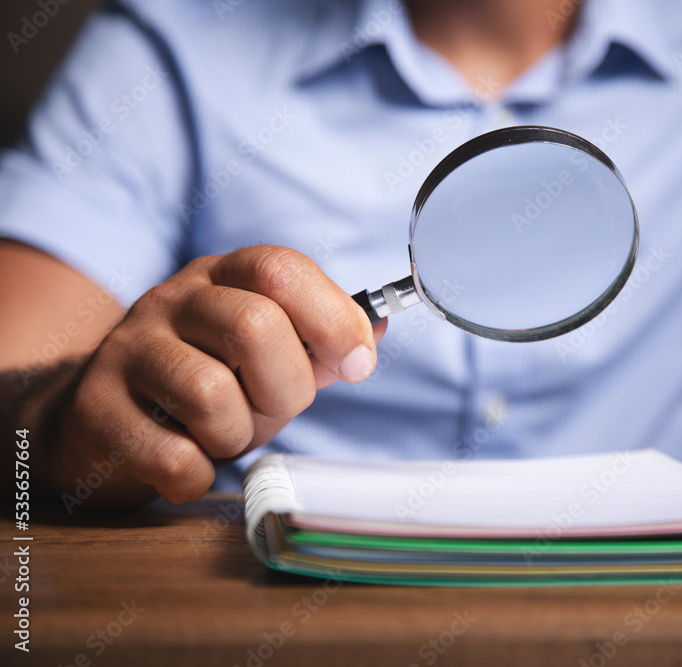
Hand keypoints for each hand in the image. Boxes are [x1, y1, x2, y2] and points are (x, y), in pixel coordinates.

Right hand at [46, 245, 384, 505]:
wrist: (97, 420)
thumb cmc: (202, 384)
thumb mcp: (266, 356)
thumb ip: (320, 343)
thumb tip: (377, 326)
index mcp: (222, 277)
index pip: (282, 268)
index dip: (333, 319)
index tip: (357, 365)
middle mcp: (171, 300)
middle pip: (256, 327)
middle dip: (285, 388)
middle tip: (269, 407)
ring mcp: (127, 350)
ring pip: (212, 394)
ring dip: (235, 434)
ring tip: (218, 433)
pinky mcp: (95, 409)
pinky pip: (174, 457)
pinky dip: (196, 475)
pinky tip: (185, 460)